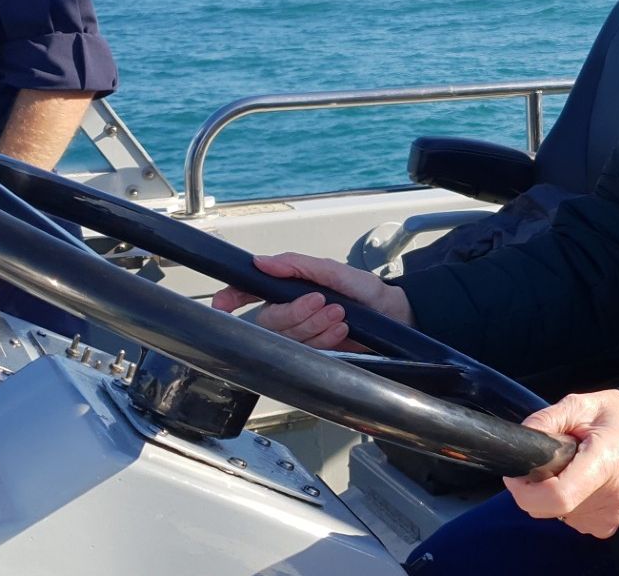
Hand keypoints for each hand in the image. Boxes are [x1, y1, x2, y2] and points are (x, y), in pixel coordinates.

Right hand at [210, 252, 412, 351]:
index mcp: (288, 289)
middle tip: (324, 302)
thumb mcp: (335, 271)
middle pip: (269, 320)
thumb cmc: (367, 292)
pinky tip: (342, 330)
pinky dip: (325, 340)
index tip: (222, 304)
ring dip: (315, 326)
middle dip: (297, 313)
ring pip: (287, 338)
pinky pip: (305, 353)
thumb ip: (299, 265)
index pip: (250, 292)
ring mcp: (301, 335)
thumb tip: (262, 262)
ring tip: (341, 315)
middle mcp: (290, 313)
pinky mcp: (314, 355)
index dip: (231, 298)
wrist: (395, 318)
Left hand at [503, 389, 618, 538]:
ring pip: (558, 516)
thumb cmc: (617, 417)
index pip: (557, 497)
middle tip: (547, 462)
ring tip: (572, 468)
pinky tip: (582, 483)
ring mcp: (612, 515)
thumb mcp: (580, 405)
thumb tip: (520, 442)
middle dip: (535, 488)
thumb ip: (546, 420)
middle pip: (550, 509)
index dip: (526, 491)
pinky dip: (568, 504)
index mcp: (604, 462)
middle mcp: (611, 496)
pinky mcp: (611, 525)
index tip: (516, 474)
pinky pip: (573, 520)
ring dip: (552, 495)